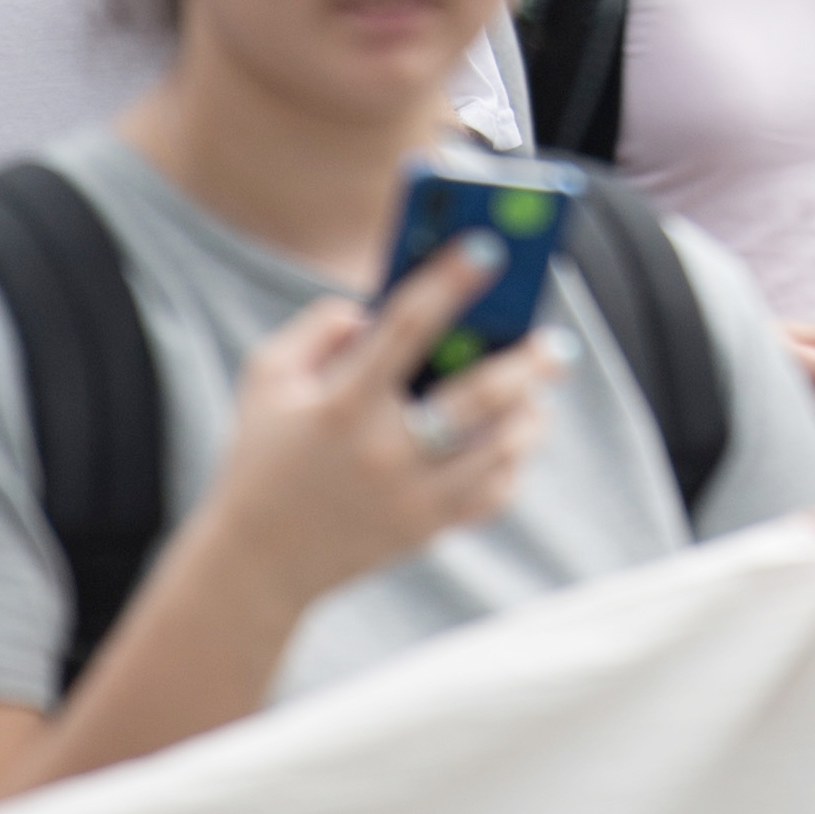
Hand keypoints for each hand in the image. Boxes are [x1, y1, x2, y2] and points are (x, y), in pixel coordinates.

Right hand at [183, 234, 566, 605]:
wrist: (259, 564)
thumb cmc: (262, 456)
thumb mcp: (266, 379)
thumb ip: (317, 328)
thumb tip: (375, 309)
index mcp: (341, 406)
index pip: (406, 327)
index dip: (449, 282)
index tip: (488, 249)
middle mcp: (383, 452)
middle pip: (478, 398)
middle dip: (526, 363)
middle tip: (555, 342)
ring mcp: (411, 497)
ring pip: (500, 449)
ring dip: (530, 414)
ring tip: (539, 390)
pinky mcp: (429, 529)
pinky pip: (496, 493)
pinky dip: (514, 462)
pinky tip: (513, 438)